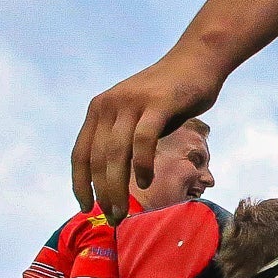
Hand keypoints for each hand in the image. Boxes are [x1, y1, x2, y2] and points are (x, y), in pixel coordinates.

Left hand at [73, 55, 221, 219]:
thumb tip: (115, 180)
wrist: (197, 60)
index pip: (80, 154)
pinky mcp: (157, 103)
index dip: (80, 184)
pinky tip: (146, 182)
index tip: (87, 208)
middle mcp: (109, 105)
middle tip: (114, 217)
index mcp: (99, 109)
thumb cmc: (169, 95)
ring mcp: (132, 102)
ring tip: (124, 210)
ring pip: (117, 153)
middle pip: (98, 158)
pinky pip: (143, 140)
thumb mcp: (136, 116)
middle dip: (103, 193)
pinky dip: (143, 165)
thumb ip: (123, 140)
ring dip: (118, 187)